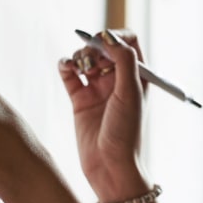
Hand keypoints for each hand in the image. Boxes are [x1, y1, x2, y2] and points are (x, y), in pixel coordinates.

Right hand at [57, 29, 148, 199]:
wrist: (110, 167)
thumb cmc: (127, 132)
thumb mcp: (130, 93)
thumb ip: (123, 61)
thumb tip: (109, 35)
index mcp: (137, 75)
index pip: (127, 41)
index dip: (113, 36)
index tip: (102, 42)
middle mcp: (118, 79)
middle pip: (103, 47)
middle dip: (93, 46)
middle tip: (90, 60)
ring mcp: (98, 89)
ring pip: (85, 58)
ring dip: (79, 55)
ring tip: (79, 68)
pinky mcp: (79, 100)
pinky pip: (69, 74)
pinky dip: (65, 65)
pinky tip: (66, 67)